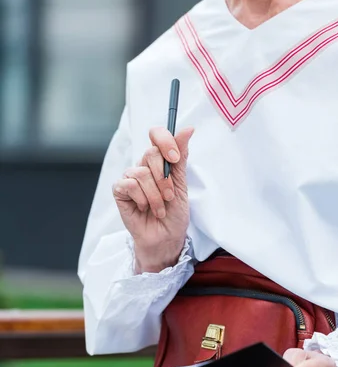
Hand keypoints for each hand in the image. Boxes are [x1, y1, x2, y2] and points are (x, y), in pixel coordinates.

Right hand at [113, 126, 193, 272]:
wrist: (166, 237)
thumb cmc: (174, 214)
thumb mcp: (181, 184)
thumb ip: (180, 157)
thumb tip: (187, 129)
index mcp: (159, 161)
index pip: (157, 135)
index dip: (165, 141)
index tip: (175, 158)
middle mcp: (143, 166)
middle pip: (150, 153)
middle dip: (164, 178)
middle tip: (169, 196)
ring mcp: (130, 177)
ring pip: (142, 172)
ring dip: (155, 195)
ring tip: (160, 208)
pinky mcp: (119, 191)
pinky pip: (129, 185)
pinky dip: (141, 199)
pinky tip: (144, 208)